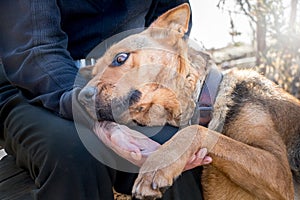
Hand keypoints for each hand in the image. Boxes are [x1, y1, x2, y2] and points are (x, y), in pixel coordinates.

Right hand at [93, 121, 211, 168]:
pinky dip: (184, 152)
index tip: (194, 160)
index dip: (181, 163)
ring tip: (205, 154)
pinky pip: (173, 152)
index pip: (166, 165)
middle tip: (206, 156)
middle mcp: (152, 160)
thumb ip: (125, 146)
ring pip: (176, 160)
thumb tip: (136, 154)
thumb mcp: (116, 137)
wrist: (109, 131)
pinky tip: (194, 149)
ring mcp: (155, 156)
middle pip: (174, 165)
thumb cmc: (112, 134)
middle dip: (191, 161)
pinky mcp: (156, 150)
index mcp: (144, 159)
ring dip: (190, 157)